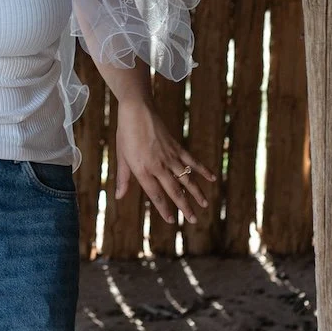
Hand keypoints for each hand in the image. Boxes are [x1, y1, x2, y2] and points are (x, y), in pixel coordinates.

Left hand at [113, 98, 214, 224]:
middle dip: (184, 206)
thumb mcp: (121, 157)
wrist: (137, 110)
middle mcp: (158, 165)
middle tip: (193, 219)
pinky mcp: (177, 147)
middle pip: (174, 190)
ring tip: (205, 205)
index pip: (155, 194)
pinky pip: (192, 161)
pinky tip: (212, 178)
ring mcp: (170, 156)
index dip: (164, 208)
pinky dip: (202, 170)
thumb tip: (119, 196)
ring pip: (186, 178)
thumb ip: (123, 178)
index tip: (171, 220)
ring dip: (197, 192)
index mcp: (142, 169)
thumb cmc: (126, 134)